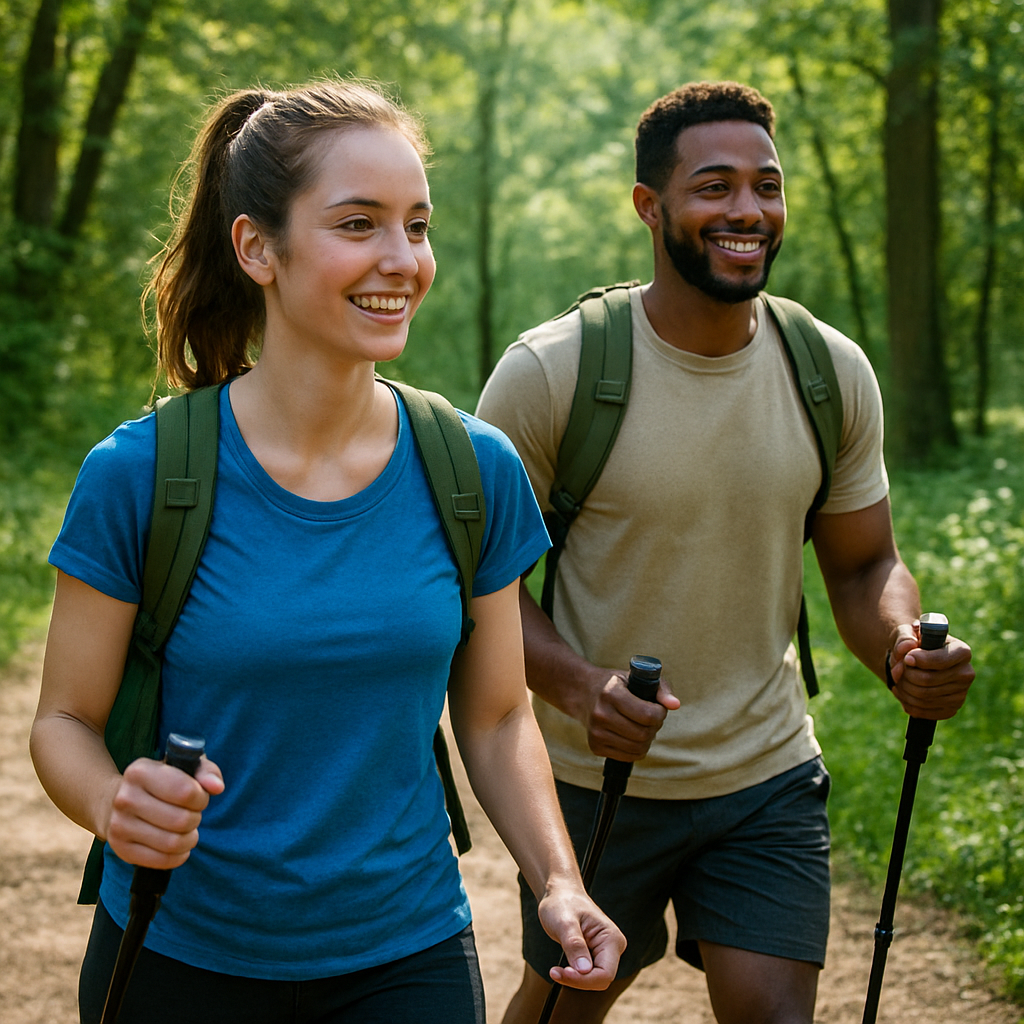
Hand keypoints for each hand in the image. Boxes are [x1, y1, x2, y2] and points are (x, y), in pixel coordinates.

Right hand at [105, 755, 224, 868]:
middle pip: (181, 821)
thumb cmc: (161, 781)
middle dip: (195, 818)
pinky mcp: (120, 848)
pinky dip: (178, 856)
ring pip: (172, 843)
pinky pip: (161, 860)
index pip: (185, 792)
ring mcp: (119, 824)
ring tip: (187, 830)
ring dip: (189, 839)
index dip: (201, 798)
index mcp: (141, 771)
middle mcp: (125, 798)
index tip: (199, 797)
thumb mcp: (183, 767)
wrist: (116, 800)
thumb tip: (217, 787)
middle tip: (192, 814)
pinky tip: (179, 846)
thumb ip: (206, 772)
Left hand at [537, 883, 625, 989]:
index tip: (561, 973)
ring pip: (594, 980)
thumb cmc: (562, 903)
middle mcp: (614, 947)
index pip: (605, 974)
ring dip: (574, 979)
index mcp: (612, 938)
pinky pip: (588, 975)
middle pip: (600, 979)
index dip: (584, 979)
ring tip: (555, 970)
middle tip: (554, 972)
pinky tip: (560, 969)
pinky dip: (574, 975)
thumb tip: (584, 970)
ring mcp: (606, 952)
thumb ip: (575, 945)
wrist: (561, 893)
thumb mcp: (564, 922)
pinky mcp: (596, 955)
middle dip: (578, 980)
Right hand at [582, 669, 679, 760]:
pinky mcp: (595, 746)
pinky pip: (629, 757)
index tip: (658, 708)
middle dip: (655, 727)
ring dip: (647, 739)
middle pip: (643, 734)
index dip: (660, 713)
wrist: (584, 693)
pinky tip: (632, 735)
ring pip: (638, 749)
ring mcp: (596, 733)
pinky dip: (637, 749)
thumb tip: (675, 705)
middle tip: (651, 718)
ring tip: (643, 726)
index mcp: (610, 693)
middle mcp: (600, 714)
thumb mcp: (636, 677)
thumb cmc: (617, 684)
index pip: (647, 715)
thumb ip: (660, 689)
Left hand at [888, 622, 973, 719]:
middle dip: (906, 675)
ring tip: (897, 679)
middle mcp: (966, 673)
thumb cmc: (914, 643)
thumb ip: (904, 638)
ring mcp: (961, 694)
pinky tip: (902, 692)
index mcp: (961, 651)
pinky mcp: (951, 709)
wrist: (917, 660)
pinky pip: (923, 712)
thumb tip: (906, 649)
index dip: (918, 660)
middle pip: (927, 680)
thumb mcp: (907, 632)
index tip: (906, 658)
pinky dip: (907, 703)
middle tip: (897, 669)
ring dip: (903, 688)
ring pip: (923, 697)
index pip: (939, 661)